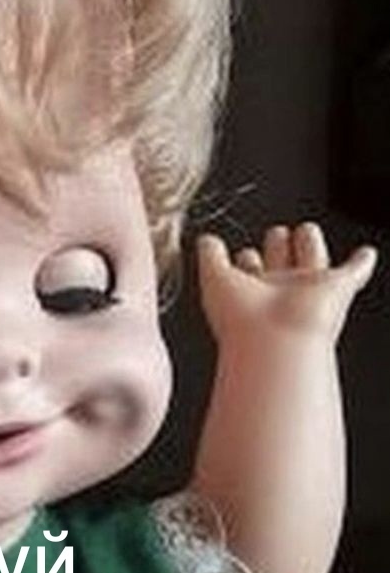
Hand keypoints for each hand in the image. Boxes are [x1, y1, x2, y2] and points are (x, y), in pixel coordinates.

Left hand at [197, 223, 376, 344]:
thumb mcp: (213, 276)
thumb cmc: (241, 318)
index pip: (248, 267)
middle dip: (277, 242)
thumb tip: (207, 238)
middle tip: (276, 234)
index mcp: (249, 291)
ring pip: (311, 258)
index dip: (244, 259)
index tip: (241, 254)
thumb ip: (208, 254)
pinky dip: (362, 262)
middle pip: (280, 258)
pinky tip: (366, 253)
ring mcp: (309, 290)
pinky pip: (355, 272)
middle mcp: (279, 291)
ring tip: (306, 231)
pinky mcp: (337, 287)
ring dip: (310, 243)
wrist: (276, 342)